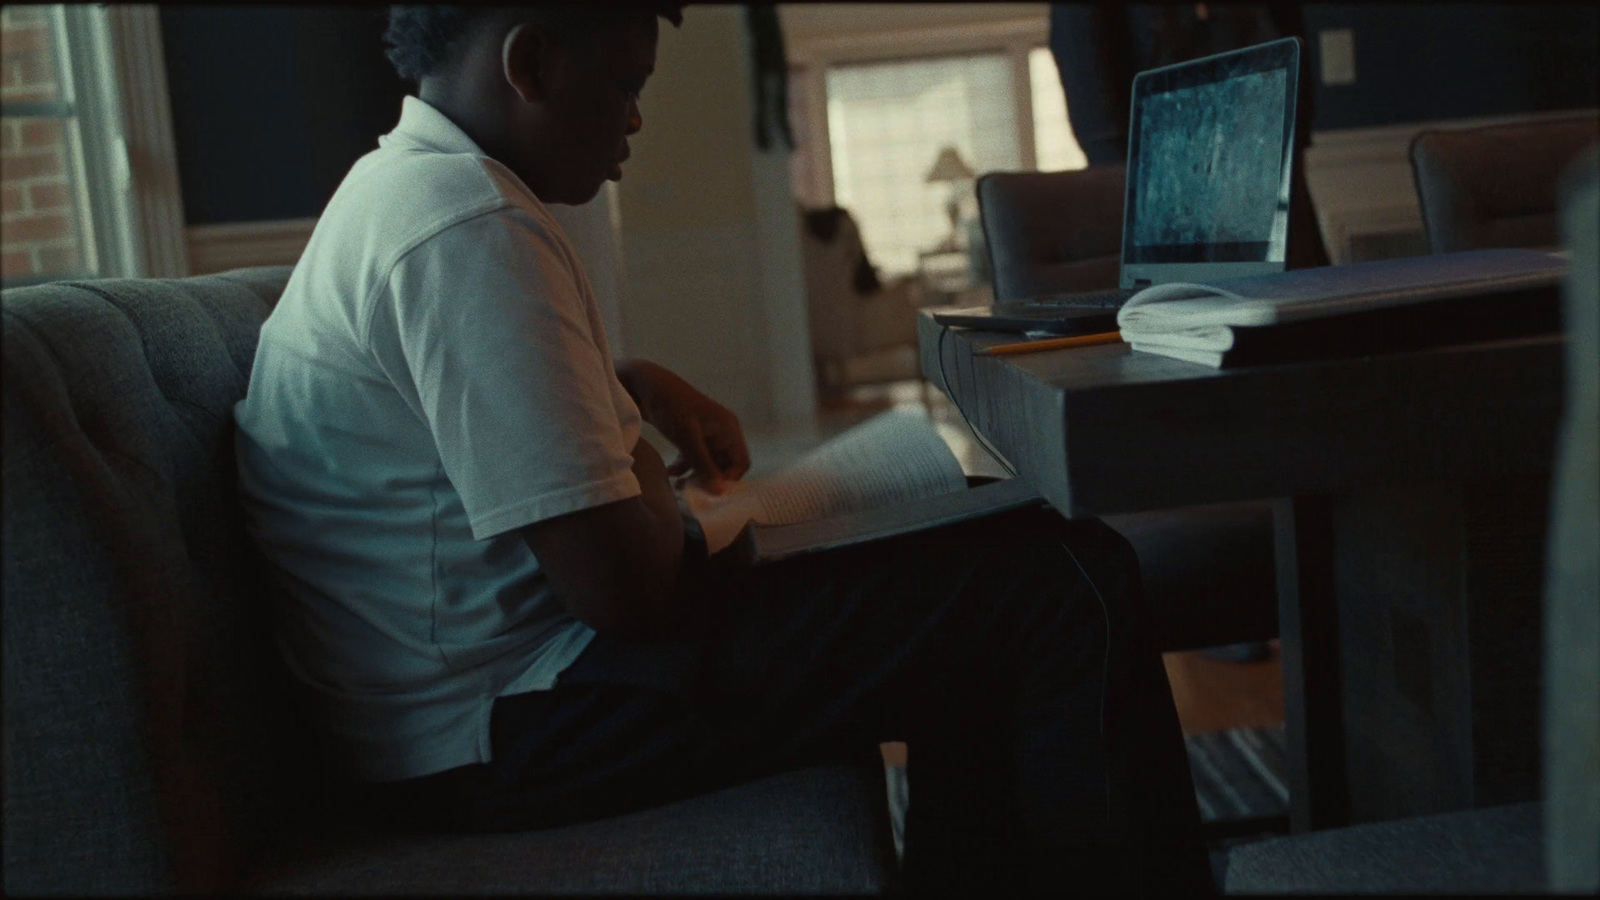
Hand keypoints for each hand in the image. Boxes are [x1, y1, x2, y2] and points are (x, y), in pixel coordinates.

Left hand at [617, 360, 749, 493]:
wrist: (647, 387)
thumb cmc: (672, 407)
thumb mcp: (687, 438)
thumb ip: (703, 464)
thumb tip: (719, 492)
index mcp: (729, 429)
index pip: (741, 462)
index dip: (729, 478)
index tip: (711, 491)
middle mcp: (723, 432)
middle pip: (724, 465)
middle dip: (709, 479)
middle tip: (692, 491)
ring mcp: (708, 434)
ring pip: (708, 464)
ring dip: (695, 475)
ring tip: (678, 485)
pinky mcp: (693, 436)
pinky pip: (695, 458)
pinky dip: (685, 466)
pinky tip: (671, 472)